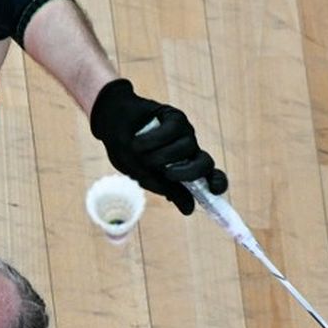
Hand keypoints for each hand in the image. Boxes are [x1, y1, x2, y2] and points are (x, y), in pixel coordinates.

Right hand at [88, 78, 227, 213]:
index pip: (211, 176)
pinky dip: (152, 140)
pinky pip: (172, 131)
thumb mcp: (143, 177)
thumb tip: (190, 210)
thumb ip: (167, 190)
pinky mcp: (175, 117)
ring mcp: (183, 134)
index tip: (214, 192)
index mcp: (184, 168)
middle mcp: (188, 152)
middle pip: (205, 163)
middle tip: (167, 173)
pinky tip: (137, 141)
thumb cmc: (127, 153)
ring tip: (138, 152)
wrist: (109, 126)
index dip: (217, 184)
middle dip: (188, 172)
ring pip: (185, 148)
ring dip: (158, 155)